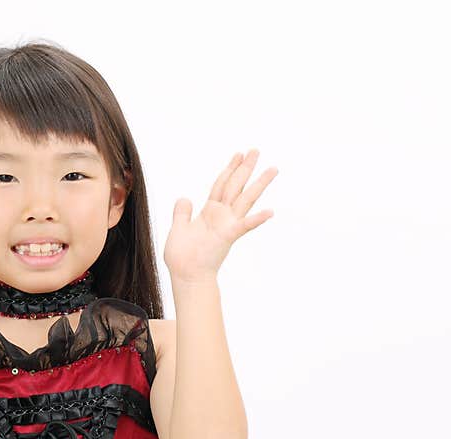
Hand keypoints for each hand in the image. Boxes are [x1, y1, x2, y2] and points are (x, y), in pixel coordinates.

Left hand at [164, 149, 277, 282]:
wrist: (186, 276)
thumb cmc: (182, 257)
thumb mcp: (178, 228)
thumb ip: (182, 213)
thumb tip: (184, 198)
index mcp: (210, 212)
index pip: (221, 185)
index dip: (230, 168)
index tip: (239, 154)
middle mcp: (221, 216)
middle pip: (236, 186)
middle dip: (245, 168)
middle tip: (256, 150)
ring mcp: (227, 225)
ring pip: (245, 199)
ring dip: (259, 184)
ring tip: (272, 169)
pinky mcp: (228, 236)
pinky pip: (244, 226)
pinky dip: (256, 219)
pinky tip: (270, 211)